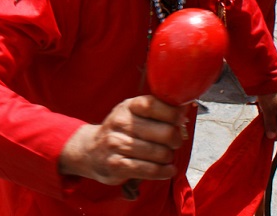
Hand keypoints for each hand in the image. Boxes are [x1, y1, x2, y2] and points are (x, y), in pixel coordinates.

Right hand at [58, 96, 186, 185]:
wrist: (90, 150)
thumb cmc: (120, 131)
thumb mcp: (132, 113)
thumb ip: (156, 109)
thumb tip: (185, 108)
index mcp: (127, 107)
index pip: (154, 105)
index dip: (173, 113)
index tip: (180, 120)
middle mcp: (121, 123)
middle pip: (165, 132)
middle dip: (176, 140)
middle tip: (174, 142)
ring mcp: (117, 144)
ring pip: (160, 153)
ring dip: (168, 157)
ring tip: (166, 156)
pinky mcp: (117, 165)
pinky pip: (150, 170)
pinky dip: (164, 171)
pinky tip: (168, 170)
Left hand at [256, 83, 276, 140]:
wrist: (270, 76)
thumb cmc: (270, 94)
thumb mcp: (268, 111)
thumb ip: (270, 125)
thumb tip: (271, 137)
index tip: (268, 137)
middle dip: (274, 125)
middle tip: (263, 125)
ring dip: (273, 117)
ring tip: (263, 114)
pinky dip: (274, 111)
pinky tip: (265, 108)